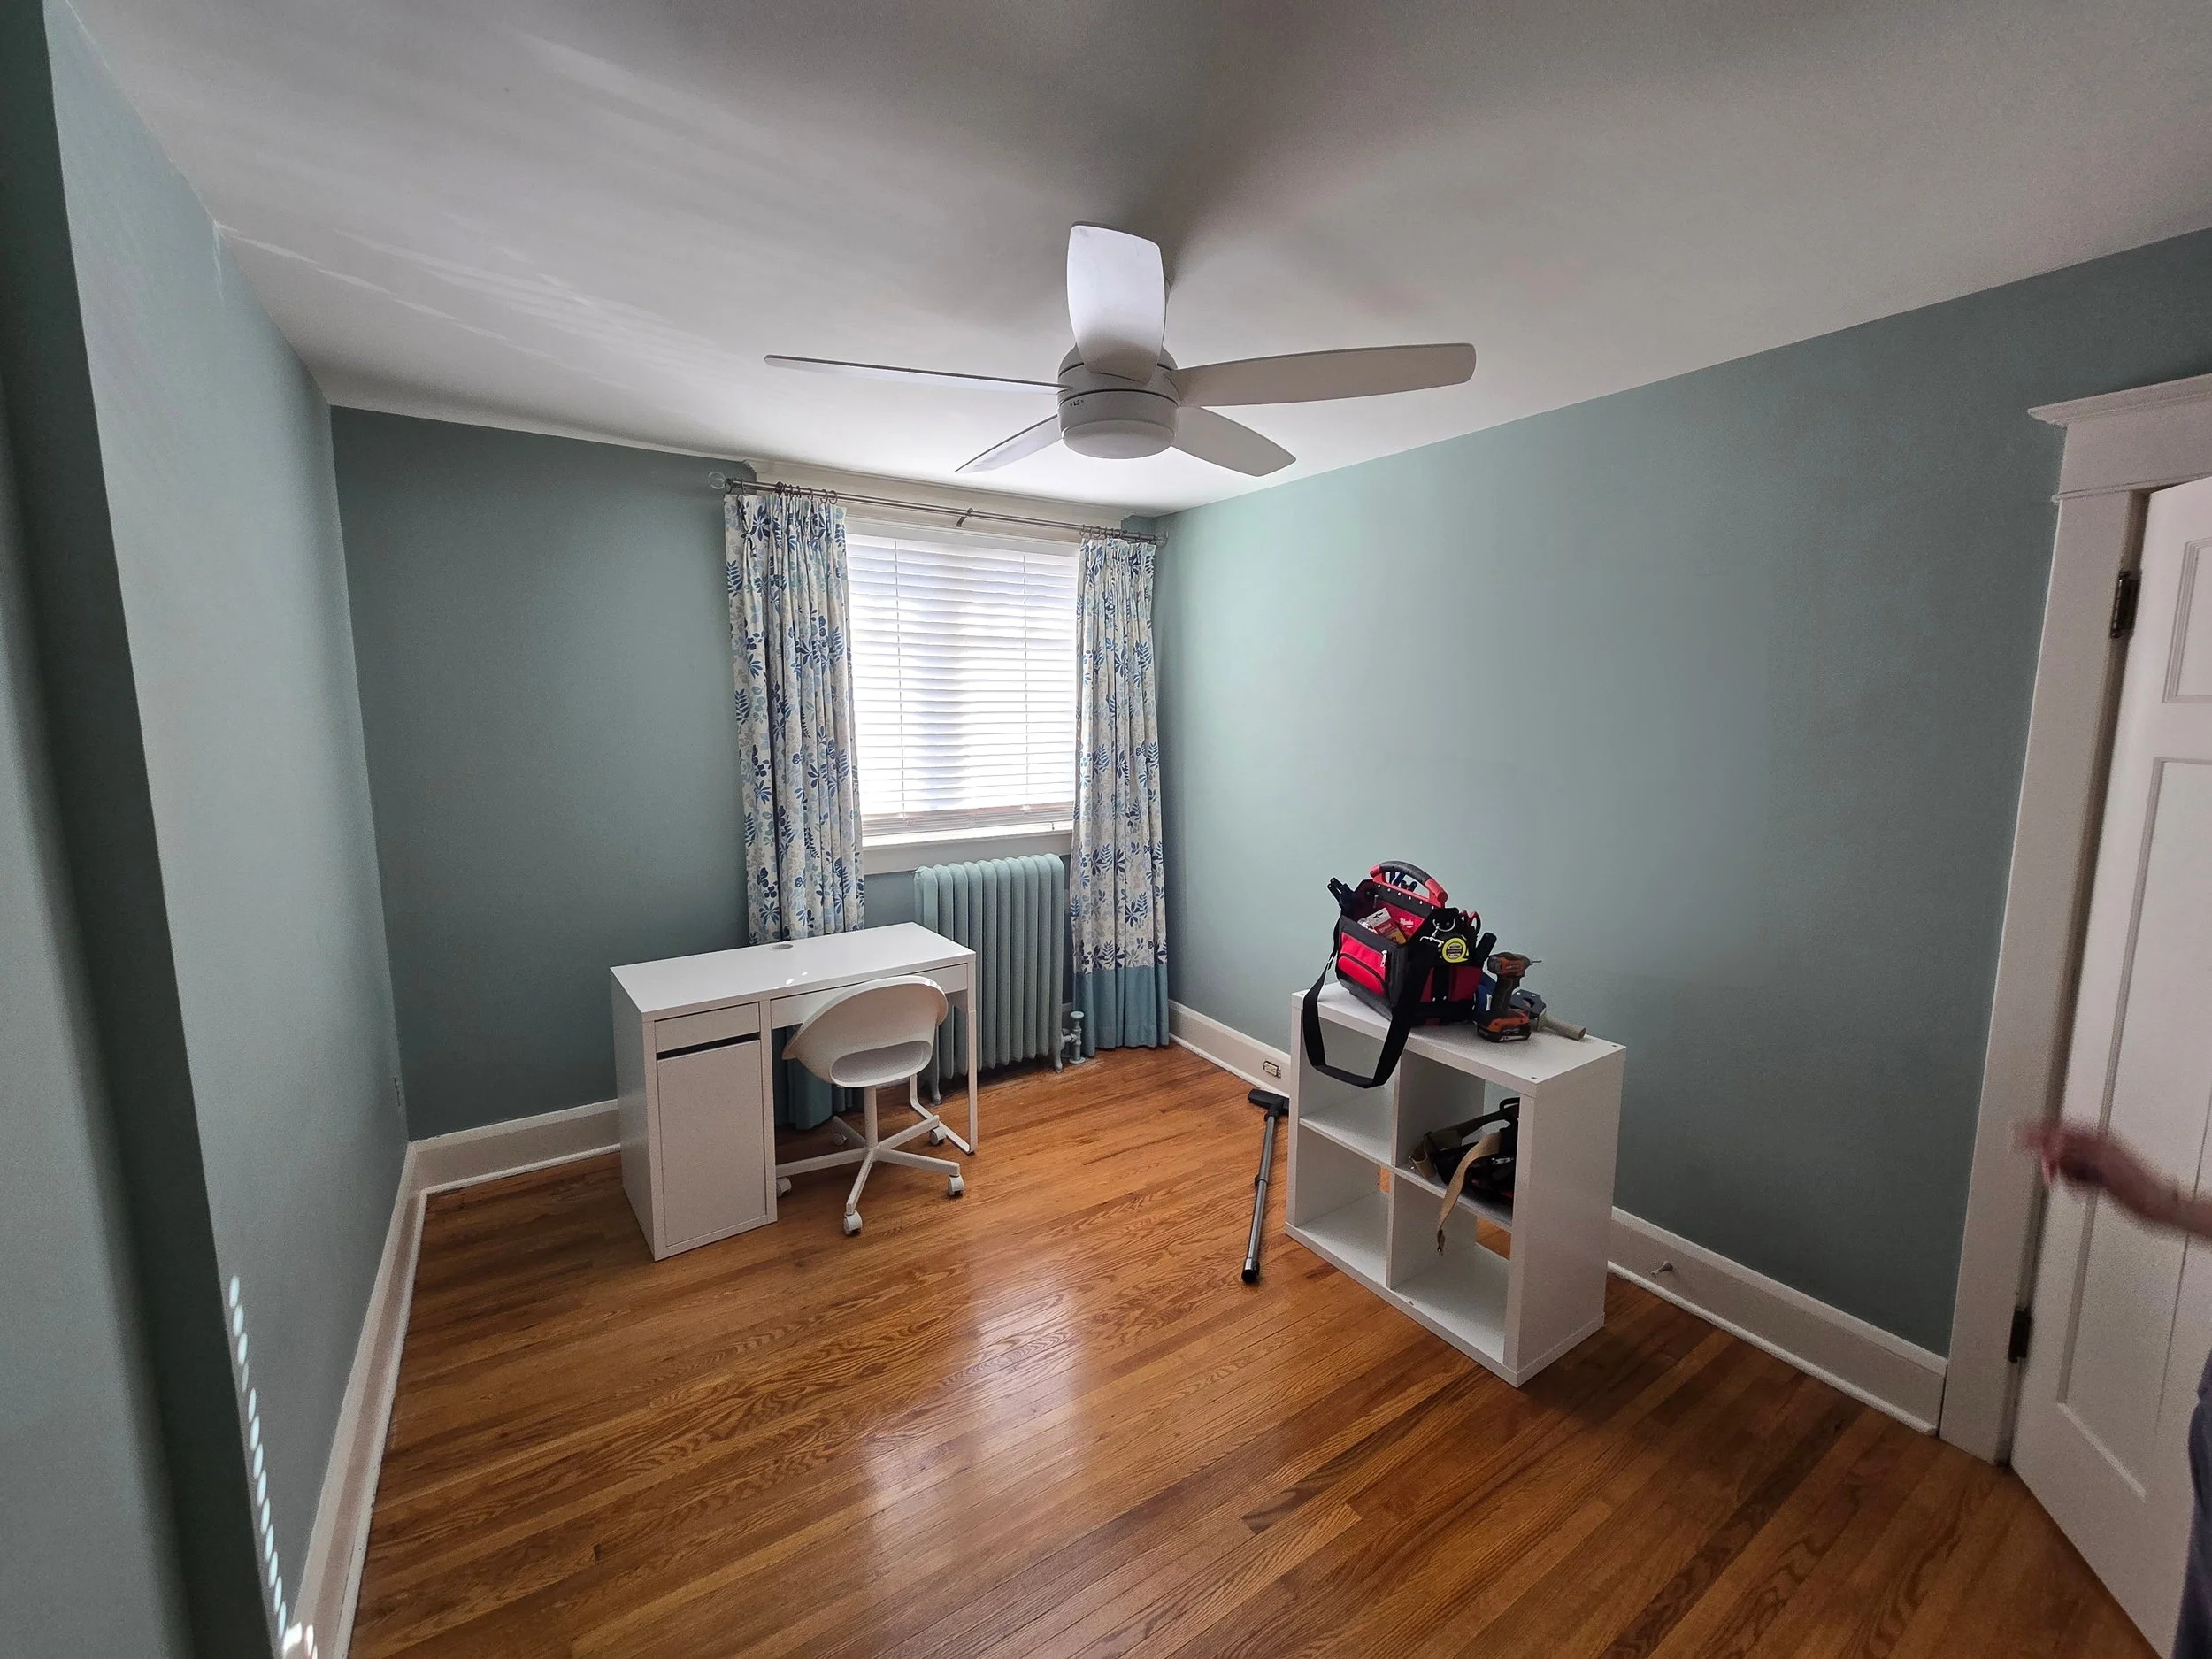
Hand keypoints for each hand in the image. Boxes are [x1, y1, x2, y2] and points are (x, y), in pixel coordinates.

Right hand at [2017, 1120, 2177, 1226]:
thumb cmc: (2137, 1183)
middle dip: (2053, 1161)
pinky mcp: (2100, 1178)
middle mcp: (2096, 1147)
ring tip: (2080, 1186)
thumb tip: (2053, 1143)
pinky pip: (2076, 1178)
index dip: (2037, 1130)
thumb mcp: (2102, 1163)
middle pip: (2060, 1147)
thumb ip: (2075, 1150)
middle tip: (2050, 1174)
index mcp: (2097, 1138)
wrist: (2156, 1204)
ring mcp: (2097, 1163)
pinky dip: (2076, 1185)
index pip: (2059, 1128)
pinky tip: (2086, 1192)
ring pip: (2067, 1164)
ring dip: (2068, 1176)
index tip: (2017, 1134)